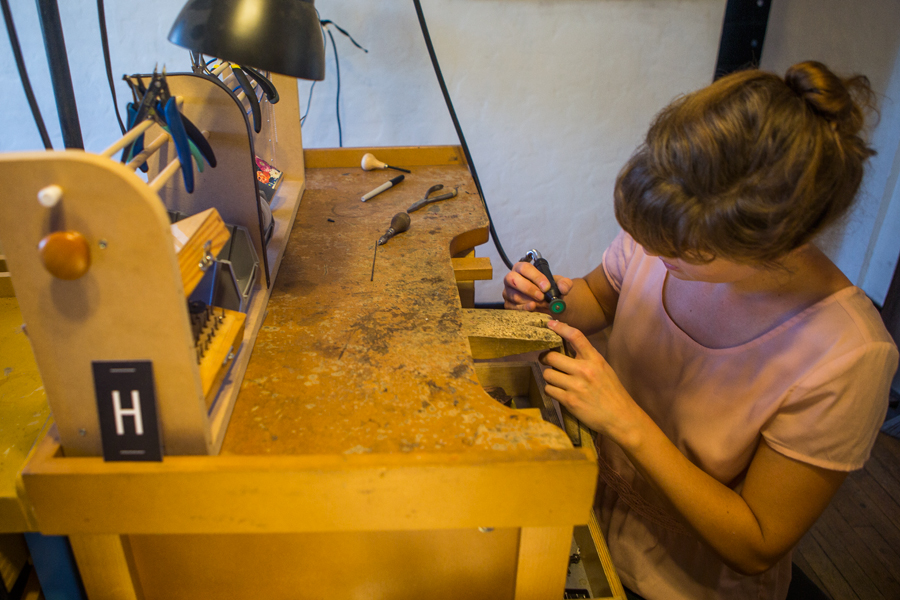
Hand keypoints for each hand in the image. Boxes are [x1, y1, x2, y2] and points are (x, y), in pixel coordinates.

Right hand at [503, 261, 572, 312]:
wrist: (547, 303)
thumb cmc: (549, 289)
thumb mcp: (559, 285)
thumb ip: (565, 284)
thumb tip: (563, 288)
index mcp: (522, 268)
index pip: (525, 268)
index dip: (535, 277)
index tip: (546, 287)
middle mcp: (511, 278)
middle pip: (513, 279)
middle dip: (528, 288)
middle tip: (541, 296)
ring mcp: (507, 291)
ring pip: (513, 295)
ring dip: (528, 300)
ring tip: (541, 304)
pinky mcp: (508, 304)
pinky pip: (512, 307)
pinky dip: (523, 308)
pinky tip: (533, 308)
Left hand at [541, 320, 646, 447]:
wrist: (620, 417)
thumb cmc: (612, 392)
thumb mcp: (604, 369)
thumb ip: (587, 358)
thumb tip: (566, 347)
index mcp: (595, 360)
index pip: (576, 336)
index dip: (560, 327)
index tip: (550, 323)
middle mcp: (584, 370)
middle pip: (552, 356)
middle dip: (546, 358)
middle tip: (547, 361)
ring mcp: (576, 386)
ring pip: (548, 374)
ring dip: (550, 377)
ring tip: (557, 380)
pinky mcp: (569, 400)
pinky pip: (549, 389)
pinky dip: (551, 390)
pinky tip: (559, 392)